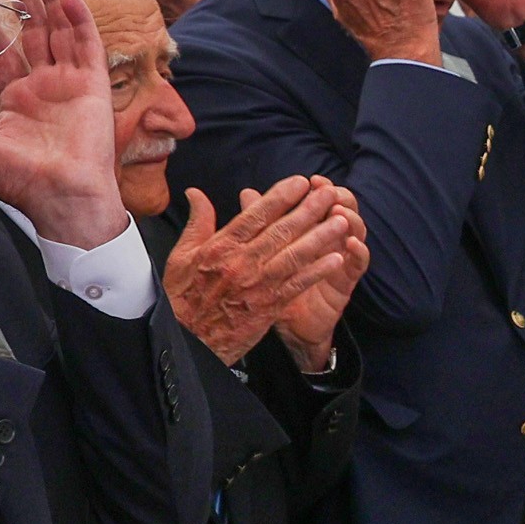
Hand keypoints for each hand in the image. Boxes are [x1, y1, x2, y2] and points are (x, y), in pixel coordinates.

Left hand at [0, 0, 129, 248]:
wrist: (60, 200)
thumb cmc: (19, 182)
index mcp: (16, 100)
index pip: (2, 51)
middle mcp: (44, 87)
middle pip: (33, 31)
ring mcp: (70, 85)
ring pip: (60, 30)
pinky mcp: (93, 87)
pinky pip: (87, 46)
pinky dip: (80, 20)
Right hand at [164, 177, 361, 365]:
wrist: (190, 341)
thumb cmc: (184, 297)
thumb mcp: (182, 255)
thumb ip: (197, 222)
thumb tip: (196, 193)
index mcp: (222, 247)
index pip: (256, 215)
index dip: (281, 196)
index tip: (301, 182)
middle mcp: (243, 262)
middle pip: (281, 231)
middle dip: (309, 210)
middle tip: (330, 193)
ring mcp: (258, 285)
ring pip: (295, 255)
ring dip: (321, 236)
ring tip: (342, 221)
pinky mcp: (269, 306)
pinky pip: (298, 284)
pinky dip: (317, 271)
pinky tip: (336, 258)